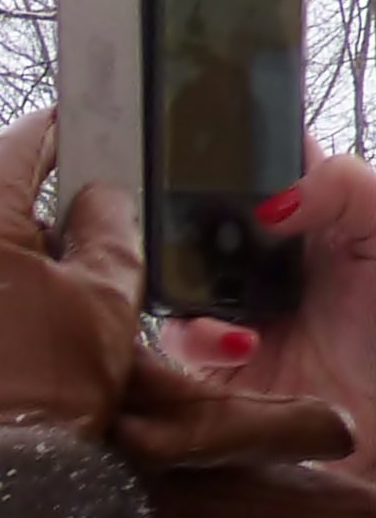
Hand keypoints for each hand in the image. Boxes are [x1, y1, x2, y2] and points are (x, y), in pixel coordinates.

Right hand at [160, 148, 375, 476]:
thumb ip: (343, 188)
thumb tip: (269, 200)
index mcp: (303, 215)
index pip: (249, 165)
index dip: (221, 150)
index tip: (199, 147)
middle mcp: (258, 261)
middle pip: (193, 225)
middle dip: (185, 230)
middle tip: (203, 240)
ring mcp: (229, 314)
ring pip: (173, 285)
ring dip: (193, 292)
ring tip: (237, 312)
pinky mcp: (209, 371)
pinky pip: (174, 349)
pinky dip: (198, 344)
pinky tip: (240, 348)